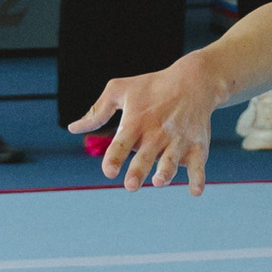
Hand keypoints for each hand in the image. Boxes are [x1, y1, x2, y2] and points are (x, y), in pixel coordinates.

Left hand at [80, 56, 218, 191]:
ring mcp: (178, 140)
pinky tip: (195, 191)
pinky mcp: (197, 145)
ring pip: (171, 160)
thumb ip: (97, 111)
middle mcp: (157, 133)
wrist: (194, 80)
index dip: (115, 157)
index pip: (122, 142)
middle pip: (145, 156)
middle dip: (138, 170)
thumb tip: (73, 129)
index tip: (109, 171)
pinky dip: (198, 177)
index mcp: (136, 121)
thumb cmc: (152, 86)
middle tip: (131, 185)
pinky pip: (199, 164)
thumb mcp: (120, 90)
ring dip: (166, 172)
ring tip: (159, 181)